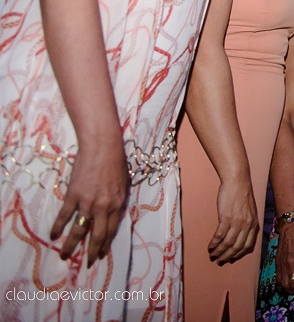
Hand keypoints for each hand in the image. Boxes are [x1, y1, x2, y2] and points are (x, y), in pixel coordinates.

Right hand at [51, 136, 128, 265]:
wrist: (102, 147)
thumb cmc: (115, 162)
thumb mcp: (123, 183)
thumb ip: (117, 200)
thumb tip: (112, 213)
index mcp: (117, 204)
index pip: (111, 230)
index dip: (105, 244)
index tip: (100, 254)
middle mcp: (104, 207)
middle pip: (97, 235)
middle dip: (92, 252)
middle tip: (87, 263)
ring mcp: (88, 202)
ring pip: (79, 230)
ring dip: (71, 245)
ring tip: (65, 255)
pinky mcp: (74, 196)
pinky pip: (65, 216)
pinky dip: (58, 227)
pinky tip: (53, 236)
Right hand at [209, 176, 257, 264]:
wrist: (237, 181)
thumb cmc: (242, 195)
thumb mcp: (250, 211)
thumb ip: (247, 224)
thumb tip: (240, 236)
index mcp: (254, 224)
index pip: (247, 246)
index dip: (238, 255)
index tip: (231, 259)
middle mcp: (247, 225)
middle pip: (237, 247)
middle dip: (227, 257)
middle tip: (219, 261)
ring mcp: (237, 222)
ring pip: (227, 243)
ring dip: (218, 252)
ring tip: (212, 255)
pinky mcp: (226, 217)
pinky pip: (219, 235)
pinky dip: (214, 243)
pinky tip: (210, 246)